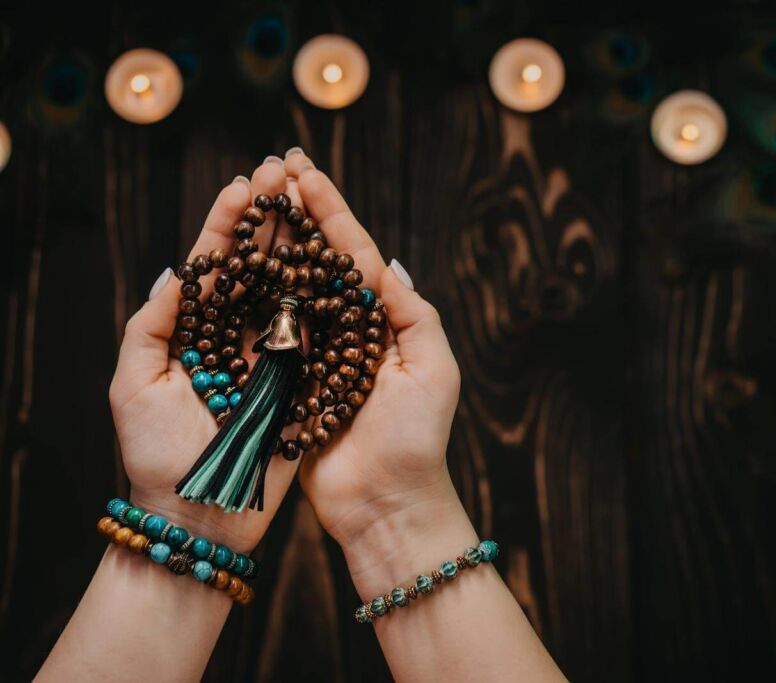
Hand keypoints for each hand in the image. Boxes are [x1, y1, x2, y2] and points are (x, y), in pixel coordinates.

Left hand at [109, 158, 300, 552]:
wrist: (200, 517)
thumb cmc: (156, 457)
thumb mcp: (133, 387)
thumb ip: (151, 327)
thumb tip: (179, 273)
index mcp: (196, 333)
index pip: (216, 266)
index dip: (229, 224)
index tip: (246, 184)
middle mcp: (237, 338)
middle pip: (259, 267)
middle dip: (273, 218)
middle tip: (288, 170)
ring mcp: (274, 359)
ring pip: (292, 291)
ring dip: (303, 244)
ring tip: (316, 198)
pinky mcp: (305, 383)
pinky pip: (320, 335)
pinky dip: (329, 297)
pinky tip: (340, 259)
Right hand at [277, 152, 465, 582]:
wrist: (384, 505)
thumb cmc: (417, 442)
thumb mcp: (433, 371)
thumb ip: (414, 315)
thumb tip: (385, 264)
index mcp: (384, 322)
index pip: (353, 255)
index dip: (330, 211)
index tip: (304, 170)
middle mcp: (348, 332)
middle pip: (317, 261)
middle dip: (297, 214)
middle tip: (271, 167)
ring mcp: (314, 355)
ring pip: (287, 288)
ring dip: (270, 243)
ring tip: (249, 199)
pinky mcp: (286, 383)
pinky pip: (265, 333)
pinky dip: (250, 297)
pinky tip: (232, 264)